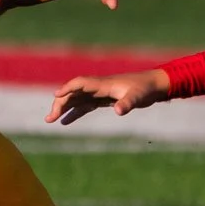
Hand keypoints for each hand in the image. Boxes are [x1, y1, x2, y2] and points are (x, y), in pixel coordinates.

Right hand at [47, 69, 171, 124]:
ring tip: (50, 120)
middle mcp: (98, 87)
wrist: (154, 85)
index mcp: (103, 84)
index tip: (56, 95)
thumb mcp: (138, 97)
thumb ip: (127, 103)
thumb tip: (118, 111)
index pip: (80, 83)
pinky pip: (84, 106)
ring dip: (63, 108)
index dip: (68, 88)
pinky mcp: (103, 100)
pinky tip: (65, 122)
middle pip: (73, 93)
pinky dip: (74, 113)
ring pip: (76, 100)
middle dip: (60, 103)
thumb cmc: (145, 89)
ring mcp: (99, 93)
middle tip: (50, 118)